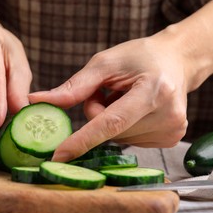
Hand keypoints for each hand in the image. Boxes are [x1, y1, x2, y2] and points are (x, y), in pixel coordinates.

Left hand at [29, 35, 189, 161]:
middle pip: (110, 131)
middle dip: (98, 113)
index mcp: (154, 91)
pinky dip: (123, 127)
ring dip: (110, 121)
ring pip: (117, 138)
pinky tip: (135, 109)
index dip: (83, 140)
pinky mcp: (171, 139)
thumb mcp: (105, 63)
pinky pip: (129, 141)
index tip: (59, 155)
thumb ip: (73, 86)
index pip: (111, 122)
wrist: (177, 61)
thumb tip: (36, 100)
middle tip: (110, 91)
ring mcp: (172, 131)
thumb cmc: (140, 57)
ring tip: (126, 98)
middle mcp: (168, 115)